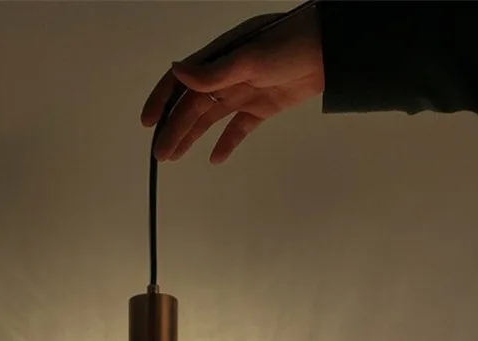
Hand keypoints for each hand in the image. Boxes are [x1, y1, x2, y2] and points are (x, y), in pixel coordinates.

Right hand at [141, 6, 323, 162]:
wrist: (330, 51)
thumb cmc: (289, 44)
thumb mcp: (249, 57)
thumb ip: (213, 71)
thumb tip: (177, 72)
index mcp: (218, 59)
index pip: (182, 82)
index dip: (162, 101)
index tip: (148, 123)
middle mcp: (227, 76)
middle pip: (193, 107)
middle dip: (174, 129)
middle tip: (160, 154)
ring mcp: (244, 92)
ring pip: (210, 119)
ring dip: (191, 137)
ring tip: (175, 157)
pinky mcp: (262, 107)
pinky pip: (239, 128)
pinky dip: (227, 143)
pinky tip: (214, 159)